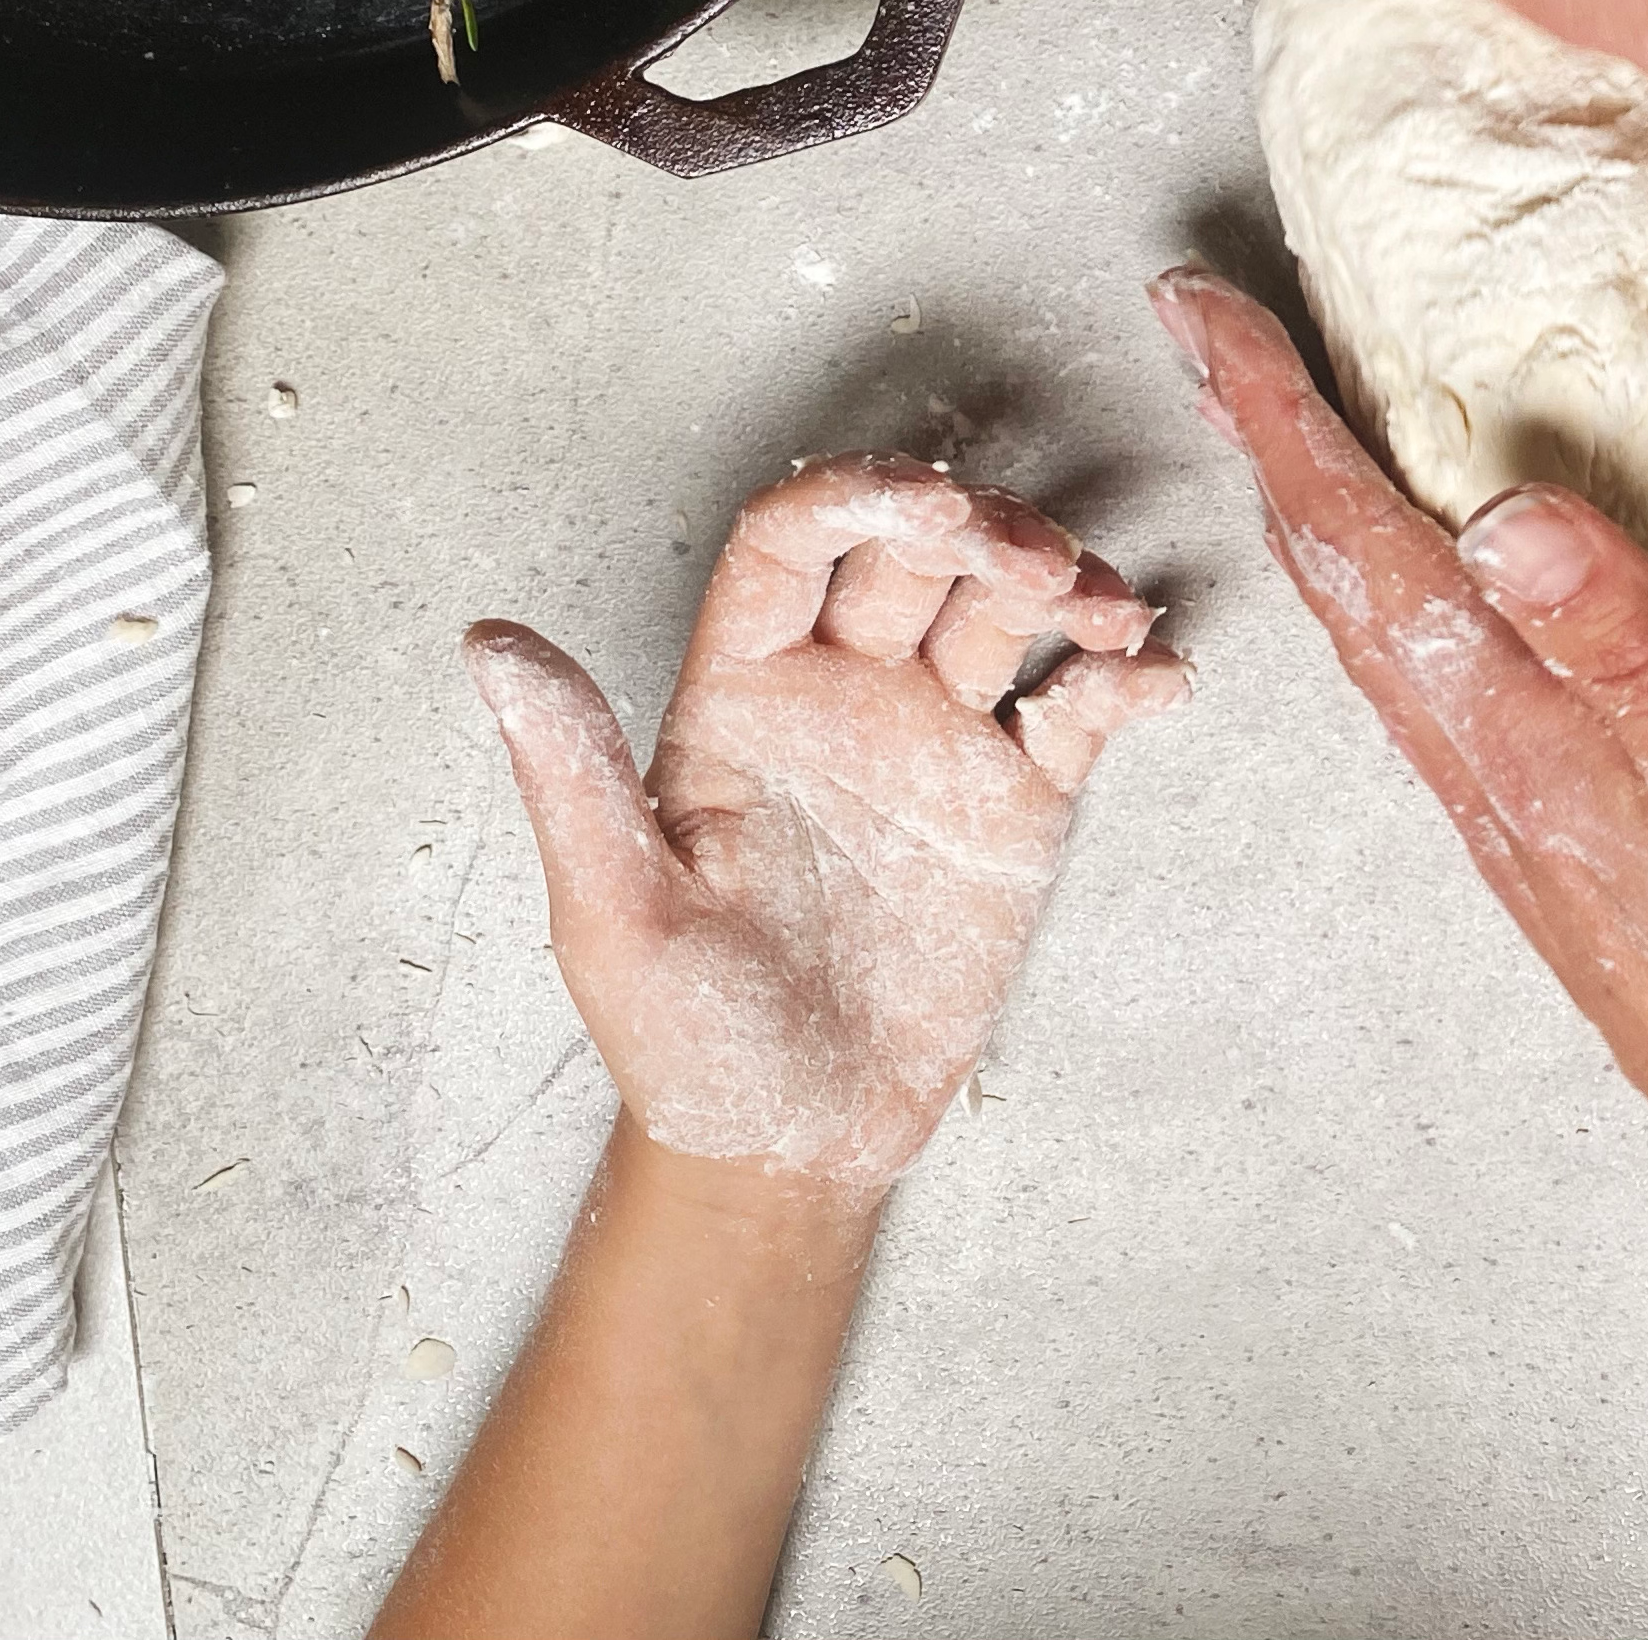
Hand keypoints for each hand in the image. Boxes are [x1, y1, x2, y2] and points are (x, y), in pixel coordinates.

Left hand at [463, 458, 1190, 1194]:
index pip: (791, 547)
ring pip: (1004, 610)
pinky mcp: (1016, 806)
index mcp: (738, 695)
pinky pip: (1078, 713)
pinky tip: (1157, 679)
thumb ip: (568, 774)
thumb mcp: (612, 915)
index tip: (933, 508)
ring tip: (1106, 615)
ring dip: (1066, 582)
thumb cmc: (685, 1041)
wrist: (794, 1145)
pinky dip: (1126, 680)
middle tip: (1039, 563)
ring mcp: (935, 742)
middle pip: (913, 554)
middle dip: (982, 528)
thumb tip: (490, 641)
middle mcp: (840, 693)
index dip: (859, 501)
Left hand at [1147, 264, 1647, 1264]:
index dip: (1279, 420)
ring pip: (1372, 640)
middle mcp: (1493, 779)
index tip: (1200, 316)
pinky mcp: (1558, 848)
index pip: (1370, 551)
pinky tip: (1412, 585)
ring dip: (1313, 515)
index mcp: (1531, 748)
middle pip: (1340, 585)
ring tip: (1278, 421)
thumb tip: (1504, 518)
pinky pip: (1429, 688)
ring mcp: (1517, 821)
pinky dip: (1384, 596)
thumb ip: (1640, 660)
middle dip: (1266, 443)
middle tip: (1202, 332)